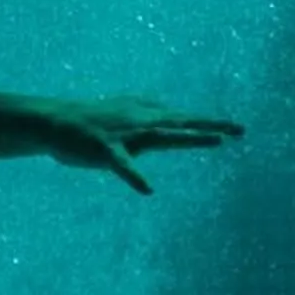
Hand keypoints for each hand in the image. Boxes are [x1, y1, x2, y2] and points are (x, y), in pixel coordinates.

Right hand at [38, 95, 245, 194]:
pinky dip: (135, 176)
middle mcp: (140, 122)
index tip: (238, 128)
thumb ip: (144, 106)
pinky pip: (122, 165)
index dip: (210, 124)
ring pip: (162, 136)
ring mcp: (124, 135)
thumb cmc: (89, 120)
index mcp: (145, 118)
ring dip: (190, 138)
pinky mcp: (105, 149)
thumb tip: (163, 103)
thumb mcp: (121, 111)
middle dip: (211, 126)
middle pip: (182, 124)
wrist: (54, 122)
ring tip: (217, 142)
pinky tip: (148, 190)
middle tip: (240, 129)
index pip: (184, 120)